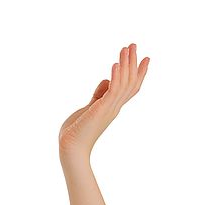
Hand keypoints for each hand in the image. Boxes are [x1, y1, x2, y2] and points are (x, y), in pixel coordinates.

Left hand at [58, 43, 148, 157]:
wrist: (70, 148)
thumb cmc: (76, 131)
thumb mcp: (89, 108)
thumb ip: (98, 95)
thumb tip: (106, 80)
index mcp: (112, 107)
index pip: (130, 88)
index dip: (139, 73)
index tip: (145, 58)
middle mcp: (114, 107)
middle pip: (130, 82)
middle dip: (133, 63)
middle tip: (133, 45)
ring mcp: (109, 109)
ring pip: (124, 83)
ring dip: (125, 65)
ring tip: (125, 49)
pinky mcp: (101, 110)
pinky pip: (113, 91)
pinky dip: (115, 77)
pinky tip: (115, 64)